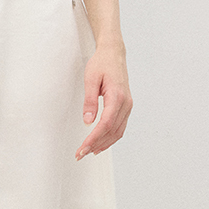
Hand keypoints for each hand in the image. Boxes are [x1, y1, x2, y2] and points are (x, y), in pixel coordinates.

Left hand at [75, 45, 131, 159]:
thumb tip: (88, 121)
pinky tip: (100, 143)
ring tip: (89, 152)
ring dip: (104, 144)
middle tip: (81, 154)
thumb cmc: (101, 64)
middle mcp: (126, 103)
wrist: (114, 54)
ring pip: (118, 132)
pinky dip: (110, 137)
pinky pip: (120, 127)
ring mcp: (128, 106)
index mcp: (117, 97)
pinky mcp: (126, 107)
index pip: (105, 124)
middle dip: (96, 145)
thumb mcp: (90, 79)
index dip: (94, 139)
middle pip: (112, 131)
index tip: (82, 148)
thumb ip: (89, 101)